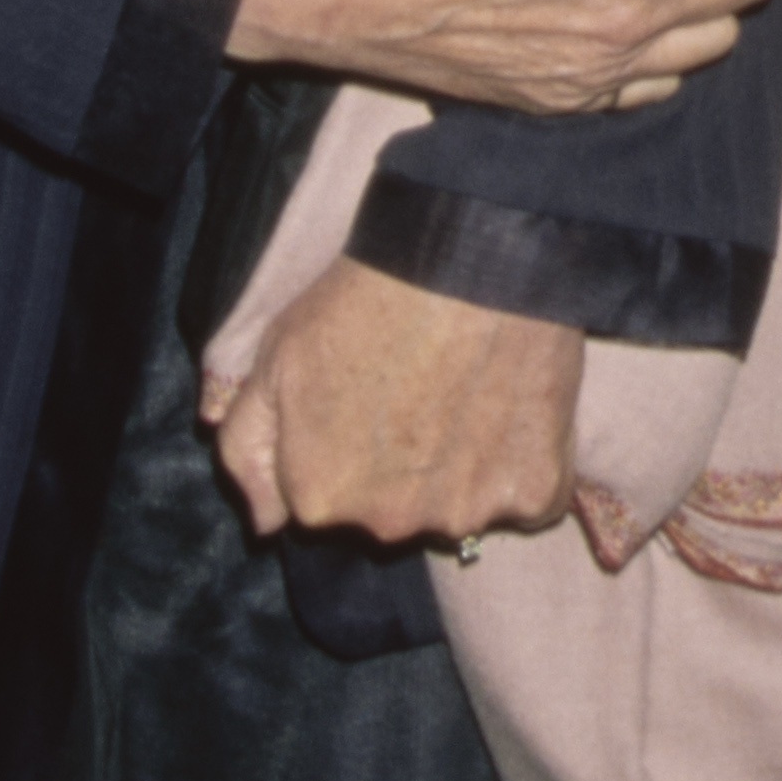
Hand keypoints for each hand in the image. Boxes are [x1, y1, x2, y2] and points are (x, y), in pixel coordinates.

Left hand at [203, 258, 577, 549]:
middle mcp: (389, 525)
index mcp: (318, 498)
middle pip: (393, 512)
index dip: (342, 448)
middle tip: (418, 394)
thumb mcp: (272, 360)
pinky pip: (529, 502)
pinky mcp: (534, 495)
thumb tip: (267, 523)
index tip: (364, 401)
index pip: (324, 500)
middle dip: (400, 472)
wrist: (468, 255)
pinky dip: (524, 470)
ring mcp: (465, 515)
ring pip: (459, 511)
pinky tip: (514, 411)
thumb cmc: (365, 299)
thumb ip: (247, 450)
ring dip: (463, 475)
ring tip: (469, 396)